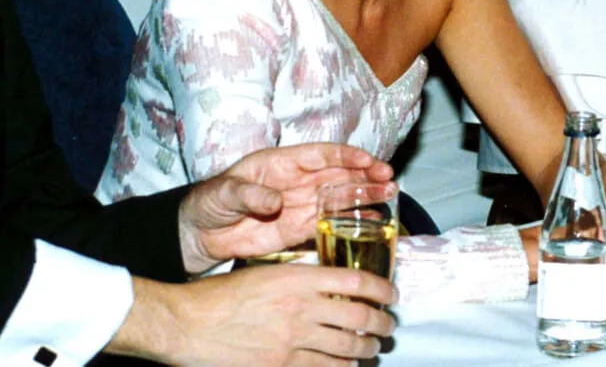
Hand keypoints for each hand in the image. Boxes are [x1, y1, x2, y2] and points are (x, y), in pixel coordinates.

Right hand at [112, 266, 396, 366]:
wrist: (187, 324)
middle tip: (388, 327)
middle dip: (382, 324)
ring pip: (348, 346)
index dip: (383, 289)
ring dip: (367, 348)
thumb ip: (299, 280)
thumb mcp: (265, 273)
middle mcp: (303, 307)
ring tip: (373, 348)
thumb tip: (328, 289)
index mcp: (300, 277)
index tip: (392, 295)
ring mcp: (294, 339)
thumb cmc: (220, 296)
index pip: (357, 281)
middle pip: (360, 316)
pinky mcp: (281, 365)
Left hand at [178, 143, 393, 272]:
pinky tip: (375, 221)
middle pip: (340, 173)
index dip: (346, 156)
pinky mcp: (301, 229)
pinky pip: (332, 223)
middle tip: (389, 177)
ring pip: (342, 196)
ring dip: (367, 194)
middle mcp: (300, 181)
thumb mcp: (225, 193)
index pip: (322, 154)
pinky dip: (354, 221)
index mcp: (284, 163)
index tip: (367, 160)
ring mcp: (303, 204)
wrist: (200, 234)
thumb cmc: (210, 202)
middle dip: (366, 173)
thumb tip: (274, 202)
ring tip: (391, 193)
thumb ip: (249, 195)